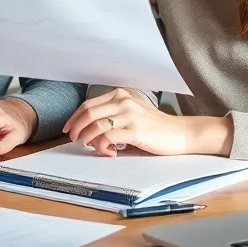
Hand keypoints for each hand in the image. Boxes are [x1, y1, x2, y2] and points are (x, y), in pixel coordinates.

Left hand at [64, 88, 205, 157]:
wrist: (179, 133)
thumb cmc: (155, 126)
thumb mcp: (132, 111)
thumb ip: (112, 114)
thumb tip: (88, 128)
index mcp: (121, 94)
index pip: (88, 104)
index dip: (75, 117)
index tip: (68, 128)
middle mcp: (123, 100)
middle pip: (88, 113)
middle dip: (76, 128)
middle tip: (74, 139)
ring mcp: (129, 114)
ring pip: (95, 126)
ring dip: (88, 139)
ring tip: (91, 146)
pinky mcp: (135, 130)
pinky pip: (107, 138)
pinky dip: (102, 147)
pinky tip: (108, 152)